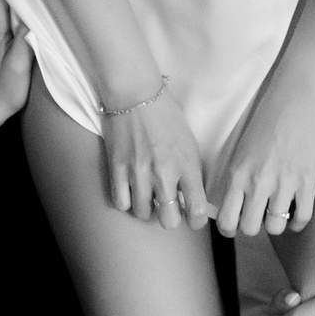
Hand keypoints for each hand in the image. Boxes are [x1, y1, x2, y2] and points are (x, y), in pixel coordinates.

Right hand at [100, 79, 210, 229]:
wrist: (135, 94)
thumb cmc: (166, 115)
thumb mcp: (189, 143)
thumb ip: (191, 172)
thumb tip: (191, 198)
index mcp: (187, 165)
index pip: (197, 210)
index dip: (197, 220)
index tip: (193, 217)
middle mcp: (164, 173)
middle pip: (169, 221)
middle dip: (170, 217)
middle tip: (167, 207)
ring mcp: (138, 173)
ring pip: (143, 214)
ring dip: (146, 208)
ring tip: (147, 195)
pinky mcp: (117, 169)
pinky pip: (121, 204)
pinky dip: (126, 201)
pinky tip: (130, 190)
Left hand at [211, 73, 314, 238]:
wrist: (294, 101)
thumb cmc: (265, 123)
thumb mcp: (240, 151)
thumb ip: (237, 179)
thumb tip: (235, 207)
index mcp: (238, 174)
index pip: (226, 220)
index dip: (229, 229)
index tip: (234, 225)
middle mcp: (259, 182)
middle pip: (250, 229)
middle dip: (252, 227)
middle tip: (257, 217)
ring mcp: (285, 183)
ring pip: (275, 227)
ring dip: (276, 225)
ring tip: (277, 213)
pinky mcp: (308, 181)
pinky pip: (302, 218)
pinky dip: (297, 223)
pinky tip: (294, 214)